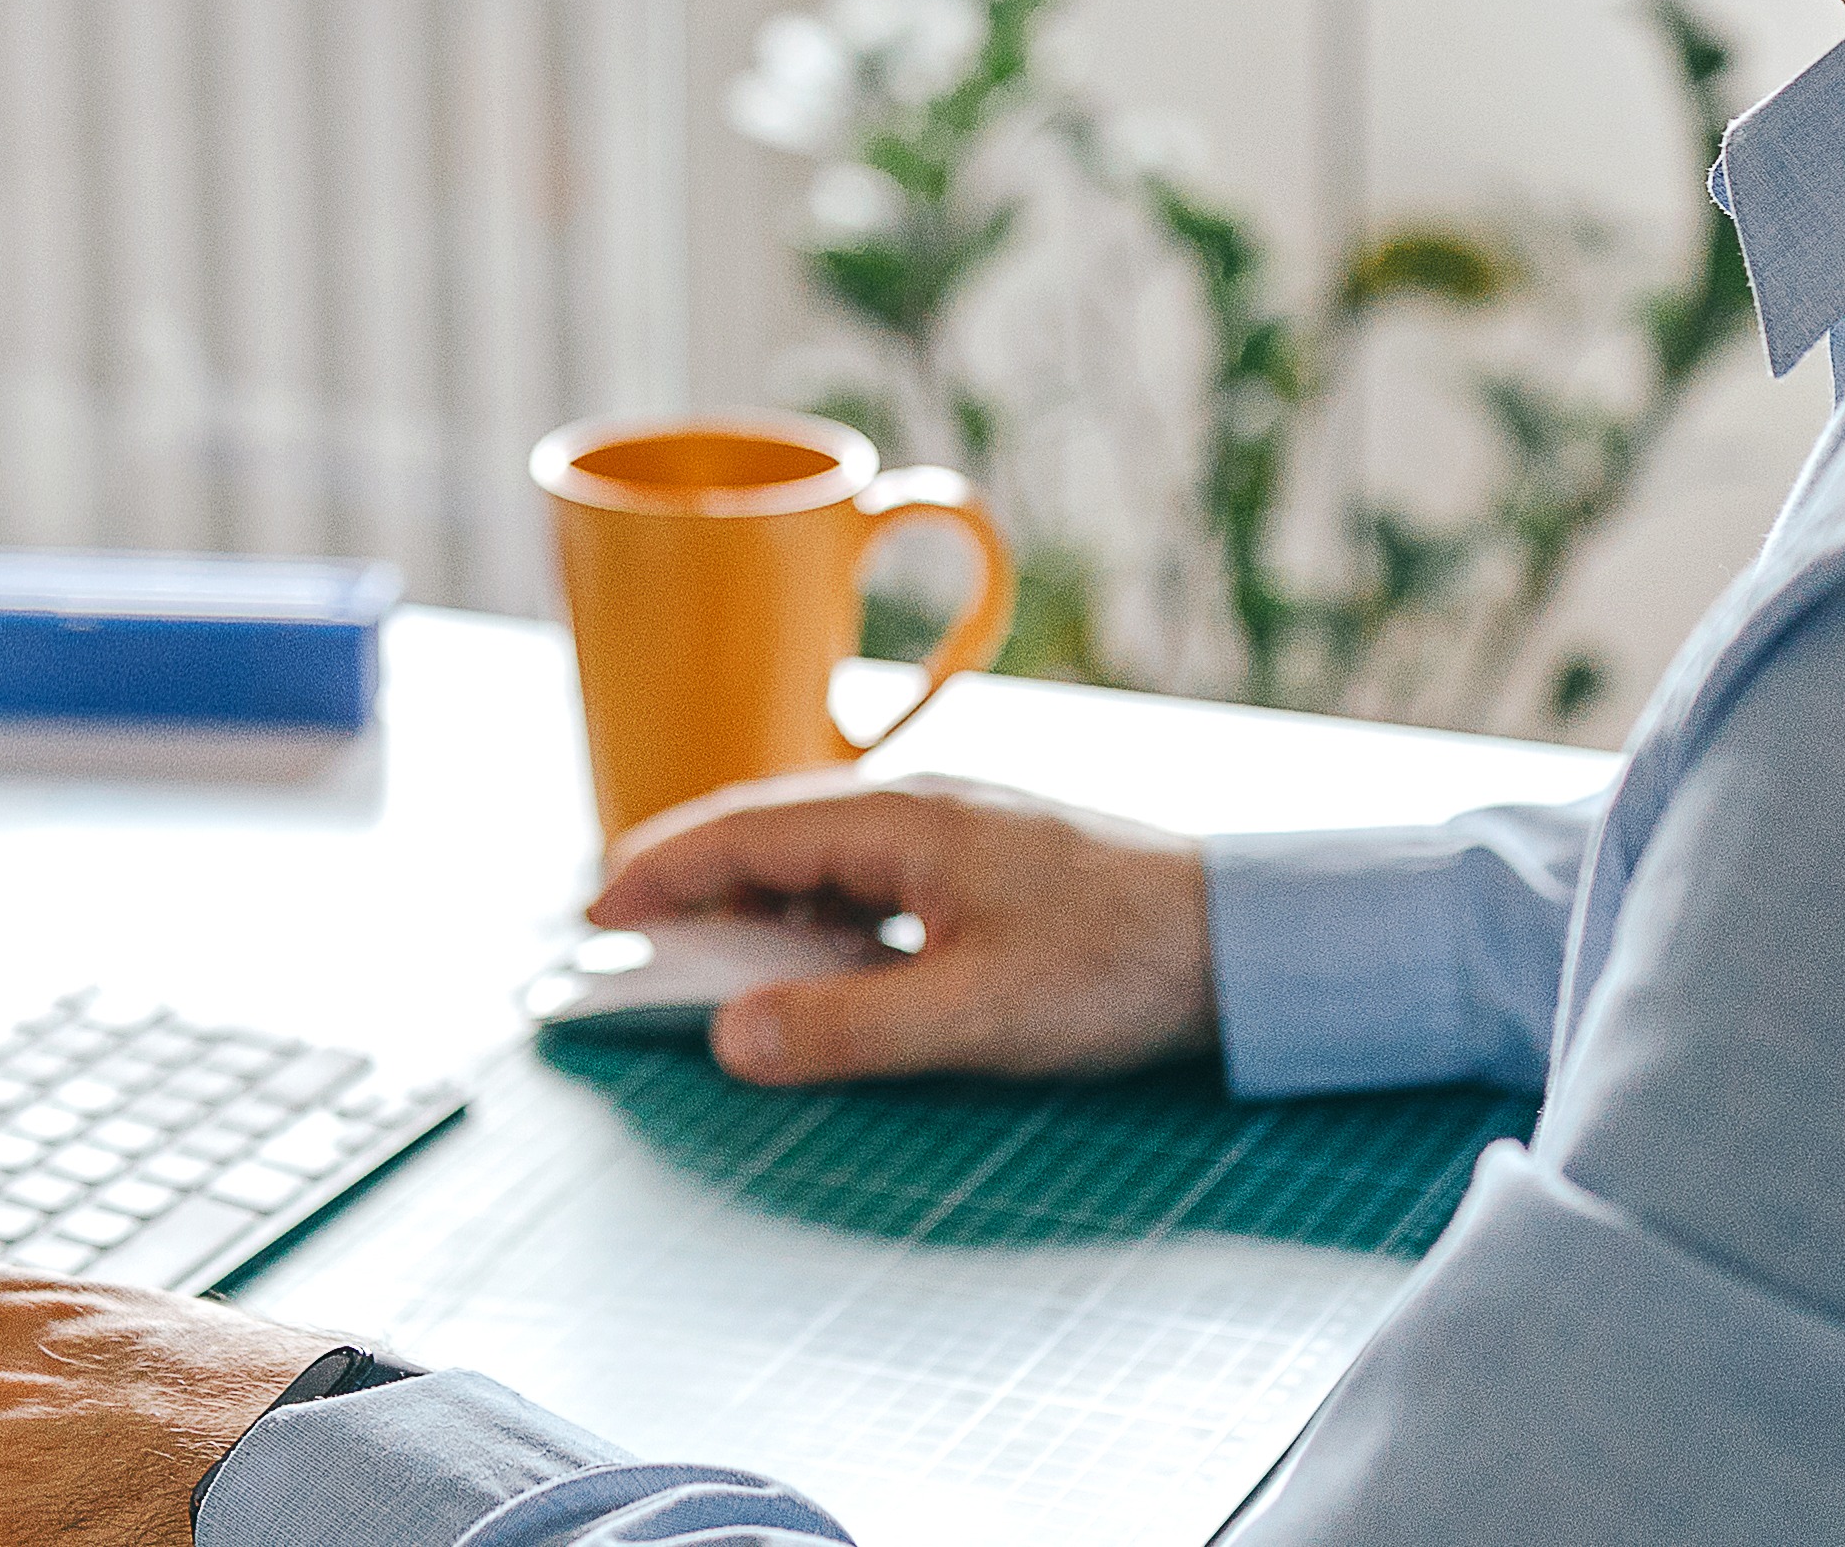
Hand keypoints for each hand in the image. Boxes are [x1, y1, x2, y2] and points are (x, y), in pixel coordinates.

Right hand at [586, 774, 1214, 1087]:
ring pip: (819, 856)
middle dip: (692, 884)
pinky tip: (820, 965)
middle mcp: (919, 809)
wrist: (1249, 942)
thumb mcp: (975, 1015)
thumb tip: (729, 1035)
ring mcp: (955, 833)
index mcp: (903, 822)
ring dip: (756, 905)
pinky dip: (817, 916)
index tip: (595, 915)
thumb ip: (847, 1027)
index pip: (744, 830)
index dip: (661, 870)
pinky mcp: (986, 866)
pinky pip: (868, 879)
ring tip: (712, 967)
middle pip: (770, 831)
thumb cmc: (1122, 966)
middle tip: (629, 945)